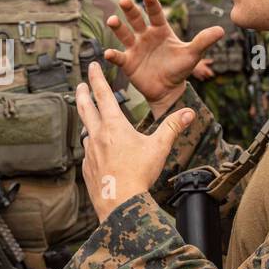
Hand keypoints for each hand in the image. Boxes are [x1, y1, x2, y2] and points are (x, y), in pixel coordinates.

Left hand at [76, 61, 194, 220]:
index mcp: (114, 126)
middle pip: (85, 108)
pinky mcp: (86, 168)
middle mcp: (98, 135)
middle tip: (80, 84)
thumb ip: (172, 127)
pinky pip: (87, 153)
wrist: (119, 202)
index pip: (103, 94)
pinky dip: (91, 147)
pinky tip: (97, 152)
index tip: (91, 65)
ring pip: (86, 131)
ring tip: (91, 120)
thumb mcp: (159, 148)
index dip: (96, 78)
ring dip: (87, 122)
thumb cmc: (139, 174)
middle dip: (82, 93)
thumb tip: (189, 113)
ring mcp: (89, 152)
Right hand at [103, 0, 223, 115]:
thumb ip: (204, 41)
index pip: (156, 14)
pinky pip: (119, 57)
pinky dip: (113, 55)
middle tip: (125, 0)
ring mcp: (135, 48)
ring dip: (117, 27)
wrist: (168, 89)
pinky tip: (108, 53)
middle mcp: (145, 35)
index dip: (152, 4)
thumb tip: (222, 29)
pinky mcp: (128, 62)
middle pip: (136, 19)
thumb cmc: (180, 69)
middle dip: (130, 10)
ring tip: (112, 20)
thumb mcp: (192, 55)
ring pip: (124, 34)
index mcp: (161, 30)